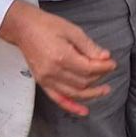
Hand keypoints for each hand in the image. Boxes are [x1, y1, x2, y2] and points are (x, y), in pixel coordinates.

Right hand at [0, 1, 115, 116]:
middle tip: (107, 69)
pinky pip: (58, 99)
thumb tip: (104, 57)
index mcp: (62, 57)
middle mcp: (53, 71)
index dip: (103, 68)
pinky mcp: (42, 82)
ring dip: (91, 94)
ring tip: (103, 90)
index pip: (89, 69)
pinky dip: (71, 107)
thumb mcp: (72, 30)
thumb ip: (89, 46)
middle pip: (83, 82)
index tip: (112, 63)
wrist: (23, 28)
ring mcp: (46, 79)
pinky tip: (83, 111)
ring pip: (74, 93)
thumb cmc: (45, 25)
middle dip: (99, 77)